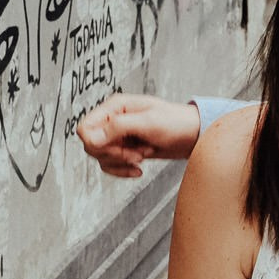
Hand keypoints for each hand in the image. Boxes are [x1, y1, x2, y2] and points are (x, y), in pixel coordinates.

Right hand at [76, 94, 201, 177]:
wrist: (193, 136)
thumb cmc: (176, 122)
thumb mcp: (148, 122)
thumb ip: (118, 127)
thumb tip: (92, 137)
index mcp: (115, 107)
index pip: (85, 128)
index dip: (96, 143)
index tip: (118, 147)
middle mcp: (113, 121)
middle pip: (91, 146)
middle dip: (113, 155)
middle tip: (136, 154)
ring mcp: (119, 136)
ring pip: (100, 157)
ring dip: (121, 163)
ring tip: (142, 157)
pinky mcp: (126, 149)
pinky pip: (111, 165)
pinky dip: (123, 171)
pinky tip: (139, 170)